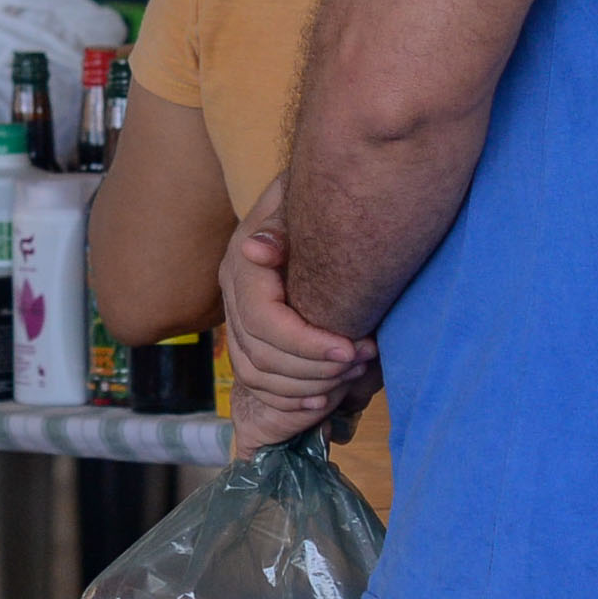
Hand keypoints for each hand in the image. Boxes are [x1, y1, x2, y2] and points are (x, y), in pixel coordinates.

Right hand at [219, 189, 374, 455]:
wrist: (320, 200)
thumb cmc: (319, 200)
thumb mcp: (297, 199)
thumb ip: (282, 223)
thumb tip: (257, 249)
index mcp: (242, 265)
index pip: (264, 322)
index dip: (307, 344)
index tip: (354, 348)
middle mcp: (232, 296)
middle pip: (262, 356)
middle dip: (317, 367)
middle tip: (365, 358)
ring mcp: (236, 320)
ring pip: (259, 375)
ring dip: (310, 384)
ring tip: (354, 373)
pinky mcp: (248, 339)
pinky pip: (258, 384)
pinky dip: (292, 399)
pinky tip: (325, 398)